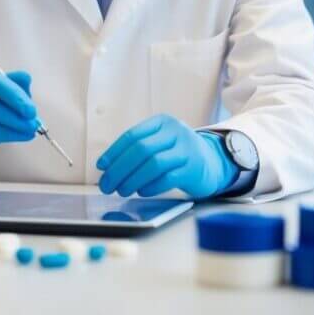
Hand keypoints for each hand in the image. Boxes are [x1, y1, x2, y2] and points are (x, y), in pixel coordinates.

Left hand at [96, 115, 236, 198]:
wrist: (212, 162)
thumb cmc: (176, 153)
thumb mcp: (160, 142)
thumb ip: (138, 149)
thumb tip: (107, 167)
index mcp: (162, 122)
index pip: (132, 136)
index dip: (114, 152)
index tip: (101, 167)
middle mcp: (176, 132)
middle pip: (141, 150)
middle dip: (119, 169)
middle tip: (107, 185)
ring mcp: (187, 150)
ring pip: (153, 164)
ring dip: (132, 180)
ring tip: (122, 190)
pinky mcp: (193, 169)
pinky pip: (167, 178)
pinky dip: (150, 187)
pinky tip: (141, 192)